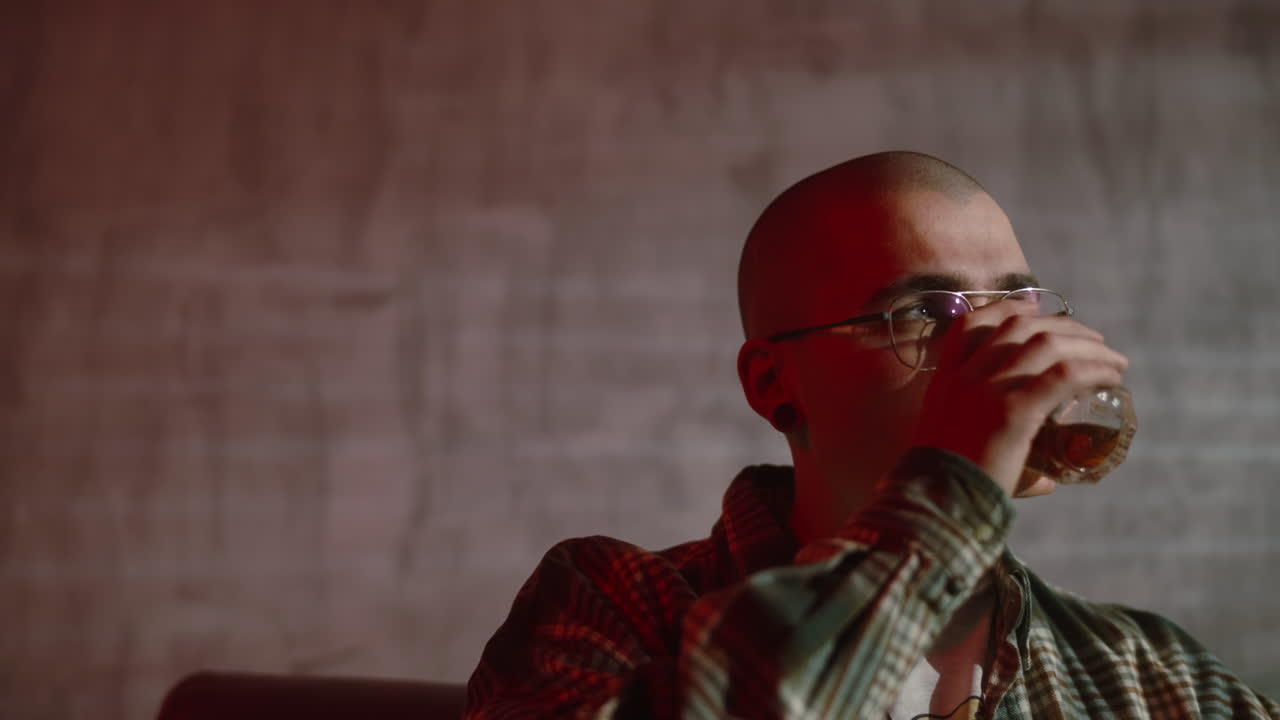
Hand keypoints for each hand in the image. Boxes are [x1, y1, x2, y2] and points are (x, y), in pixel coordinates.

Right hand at [908, 301, 1128, 496]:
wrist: (933, 502)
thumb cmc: (945, 486)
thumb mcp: (956, 453)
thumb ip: (996, 455)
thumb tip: (1044, 480)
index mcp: (946, 382)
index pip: (970, 325)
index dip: (1006, 309)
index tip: (1034, 308)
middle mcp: (965, 378)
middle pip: (1018, 328)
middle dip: (1061, 325)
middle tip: (1092, 339)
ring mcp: (987, 391)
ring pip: (1046, 345)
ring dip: (1087, 346)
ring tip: (1114, 360)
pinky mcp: (1013, 410)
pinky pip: (1063, 376)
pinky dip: (1094, 370)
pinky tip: (1112, 377)